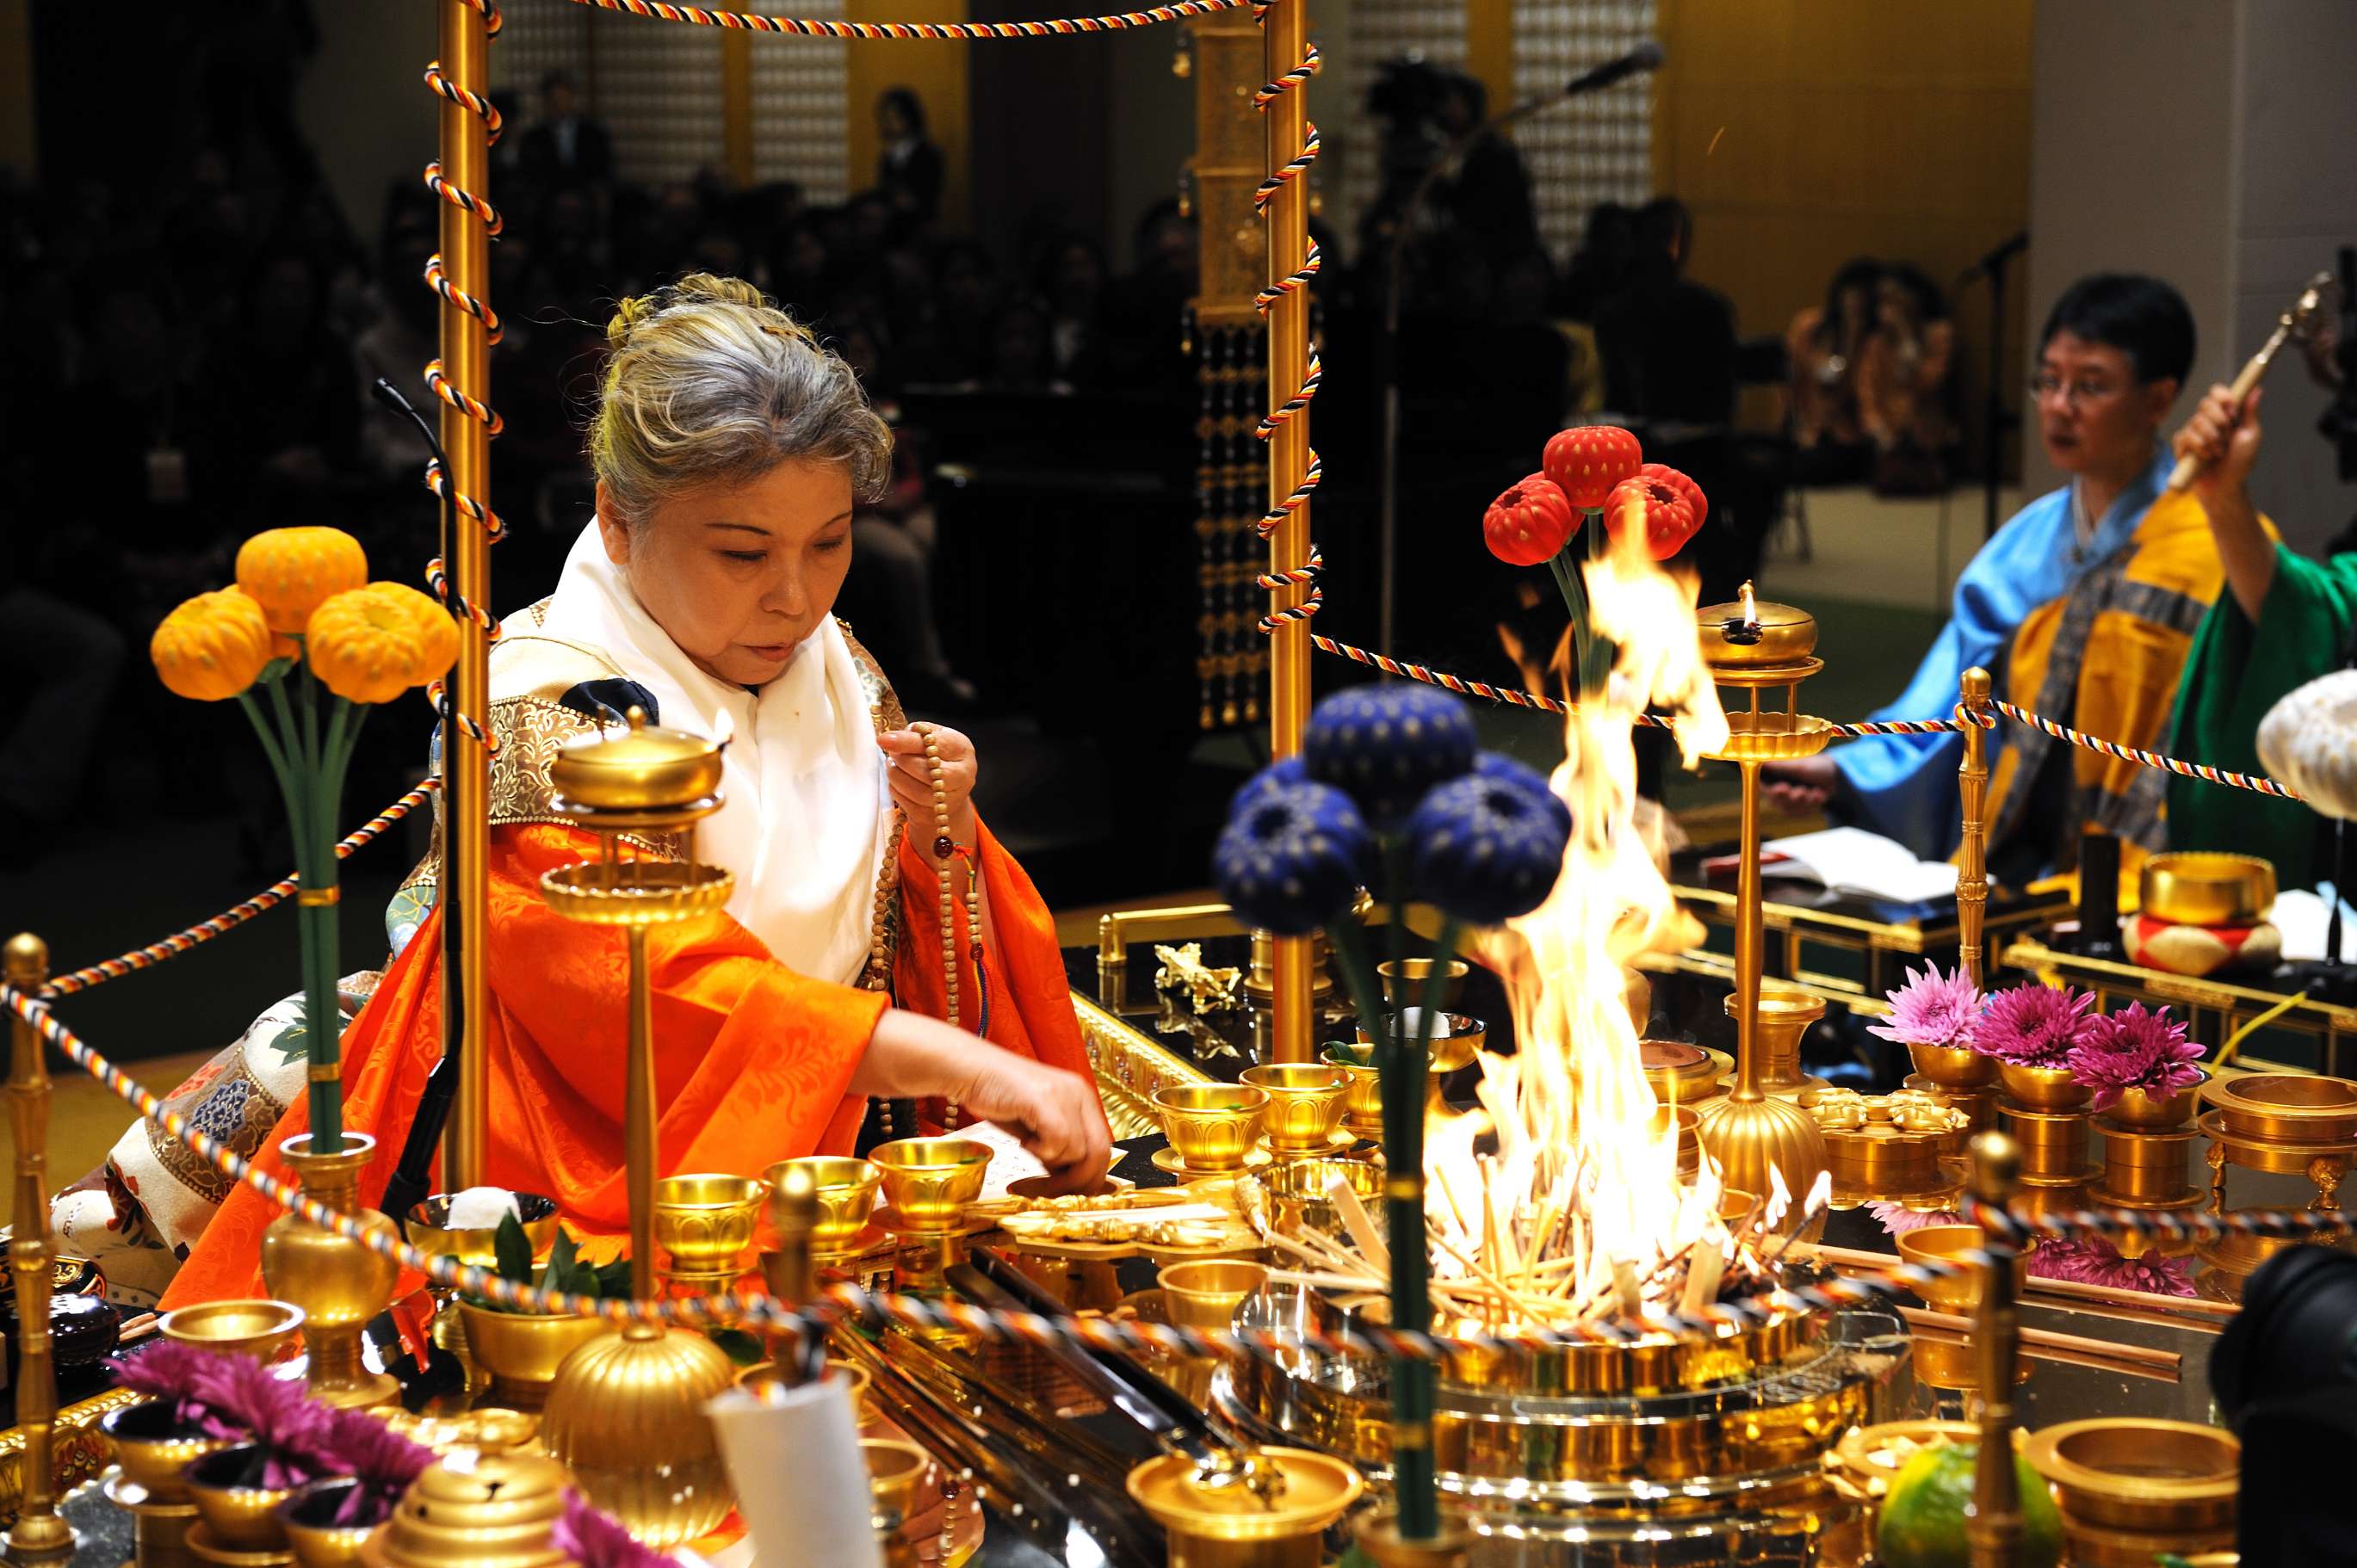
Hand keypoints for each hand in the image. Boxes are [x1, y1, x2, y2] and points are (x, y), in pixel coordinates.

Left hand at [879, 725, 977, 852]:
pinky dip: (896, 790)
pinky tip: (898, 782)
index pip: (935, 744)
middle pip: (925, 770)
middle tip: (893, 754)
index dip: (907, 742)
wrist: (947, 788)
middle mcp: (962, 775)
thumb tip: (889, 739)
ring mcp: (951, 798)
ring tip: (893, 766)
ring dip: (896, 776)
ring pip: (915, 790)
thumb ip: (916, 734)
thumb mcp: (932, 738)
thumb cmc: (937, 756)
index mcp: (962, 749)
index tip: (884, 739)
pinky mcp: (936, 816)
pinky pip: (908, 803)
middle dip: (901, 761)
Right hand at [955, 1050, 1110, 1182]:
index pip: (1103, 1146)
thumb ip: (1058, 1149)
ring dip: (1052, 1161)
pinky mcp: (1045, 1098)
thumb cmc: (1001, 1100)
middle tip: (1053, 1189)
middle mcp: (1080, 1093)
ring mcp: (1065, 1094)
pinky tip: (1025, 1141)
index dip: (1091, 1176)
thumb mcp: (1037, 1129)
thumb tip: (1071, 1183)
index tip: (1071, 1192)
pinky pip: (1059, 1141)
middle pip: (1100, 1152)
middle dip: (1079, 1181)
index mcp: (1083, 1099)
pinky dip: (1041, 1151)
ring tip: (1029, 1148)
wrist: (971, 1072)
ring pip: (1078, 1151)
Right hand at [1761, 754, 1837, 814]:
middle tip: (1802, 792)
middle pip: (1774, 801)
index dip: (1770, 790)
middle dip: (1791, 798)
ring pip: (1788, 809)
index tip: (1783, 789)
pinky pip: (1799, 814)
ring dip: (1804, 802)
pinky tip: (1820, 796)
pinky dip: (1811, 805)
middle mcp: (1776, 787)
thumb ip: (1779, 766)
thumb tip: (1758, 758)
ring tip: (1816, 791)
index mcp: (1773, 774)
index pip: (1761, 785)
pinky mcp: (1796, 808)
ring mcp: (1786, 799)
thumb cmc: (1816, 766)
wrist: (1835, 777)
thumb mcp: (1799, 766)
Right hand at [2171, 382, 2263, 508]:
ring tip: (2218, 453)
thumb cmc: (2240, 464)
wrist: (2225, 487)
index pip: (2216, 392)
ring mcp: (2192, 433)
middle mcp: (2207, 420)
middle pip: (2204, 404)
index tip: (2232, 409)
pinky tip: (2206, 457)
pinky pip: (2184, 437)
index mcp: (2224, 414)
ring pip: (2195, 422)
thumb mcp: (2251, 437)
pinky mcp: (2181, 447)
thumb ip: (2250, 413)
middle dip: (2219, 420)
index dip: (2222, 397)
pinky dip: (2198, 447)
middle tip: (2226, 437)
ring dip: (2211, 438)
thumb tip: (2256, 389)